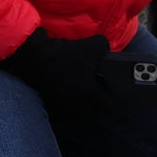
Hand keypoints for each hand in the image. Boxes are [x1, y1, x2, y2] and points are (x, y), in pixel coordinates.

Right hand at [0, 28, 115, 119]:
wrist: (32, 56)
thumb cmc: (65, 53)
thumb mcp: (94, 45)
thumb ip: (106, 47)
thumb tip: (105, 48)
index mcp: (89, 95)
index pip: (109, 107)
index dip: (118, 108)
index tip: (123, 110)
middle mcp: (75, 104)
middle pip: (92, 110)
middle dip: (99, 105)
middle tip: (103, 97)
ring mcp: (59, 103)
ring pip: (77, 108)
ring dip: (82, 102)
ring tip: (86, 91)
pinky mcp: (47, 99)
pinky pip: (63, 103)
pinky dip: (67, 98)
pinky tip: (68, 87)